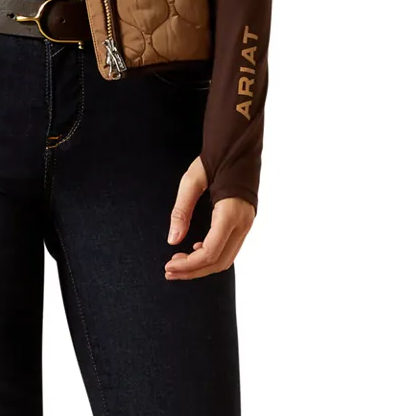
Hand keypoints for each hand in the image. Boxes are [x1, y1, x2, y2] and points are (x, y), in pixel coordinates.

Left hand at [164, 157, 254, 278]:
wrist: (239, 144)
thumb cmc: (215, 158)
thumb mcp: (191, 181)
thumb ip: (181, 211)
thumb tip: (172, 240)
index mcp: (230, 213)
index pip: (210, 252)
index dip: (189, 265)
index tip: (168, 266)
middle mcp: (243, 223)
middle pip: (219, 262)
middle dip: (193, 271)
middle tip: (169, 270)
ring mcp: (247, 224)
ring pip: (226, 259)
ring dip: (202, 266)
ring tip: (178, 262)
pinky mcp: (245, 222)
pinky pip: (230, 248)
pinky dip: (212, 256)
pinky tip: (194, 250)